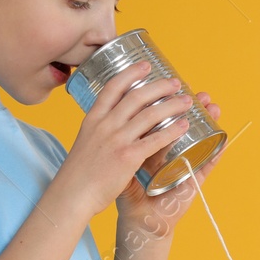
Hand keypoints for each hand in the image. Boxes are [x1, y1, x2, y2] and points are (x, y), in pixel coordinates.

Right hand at [54, 60, 196, 219]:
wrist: (72, 194)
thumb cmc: (79, 173)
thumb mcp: (85, 142)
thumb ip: (99, 130)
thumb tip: (111, 121)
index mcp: (93, 119)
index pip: (113, 88)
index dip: (131, 73)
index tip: (146, 65)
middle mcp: (105, 125)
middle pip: (136, 97)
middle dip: (159, 87)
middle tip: (176, 82)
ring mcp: (117, 140)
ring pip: (149, 115)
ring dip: (171, 105)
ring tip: (187, 101)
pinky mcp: (128, 157)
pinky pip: (155, 139)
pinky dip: (172, 131)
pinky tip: (184, 126)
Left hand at [115, 90, 225, 236]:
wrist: (137, 221)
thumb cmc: (128, 194)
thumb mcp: (117, 163)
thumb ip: (114, 145)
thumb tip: (105, 119)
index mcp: (152, 145)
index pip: (163, 118)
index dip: (168, 101)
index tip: (171, 84)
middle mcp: (171, 152)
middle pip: (184, 123)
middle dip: (190, 105)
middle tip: (196, 92)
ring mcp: (184, 165)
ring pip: (199, 139)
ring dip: (208, 121)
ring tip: (212, 106)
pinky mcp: (192, 181)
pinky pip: (206, 165)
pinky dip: (216, 152)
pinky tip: (223, 138)